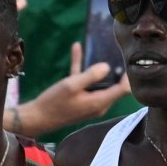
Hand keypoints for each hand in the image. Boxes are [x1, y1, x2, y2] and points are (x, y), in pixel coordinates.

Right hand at [15, 43, 130, 135]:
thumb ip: (90, 76)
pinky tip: (76, 48)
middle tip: (120, 51)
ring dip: (98, 66)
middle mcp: (99, 103)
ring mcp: (90, 100)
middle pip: (115, 85)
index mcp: (100, 101)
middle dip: (118, 70)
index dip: (129, 76)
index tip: (129, 60)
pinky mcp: (79, 97)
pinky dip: (82, 67)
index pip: (124, 90)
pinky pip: (84, 80)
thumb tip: (107, 66)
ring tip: (103, 48)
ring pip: (99, 81)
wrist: (37, 117)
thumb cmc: (54, 102)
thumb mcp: (71, 86)